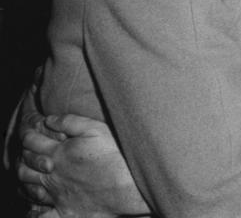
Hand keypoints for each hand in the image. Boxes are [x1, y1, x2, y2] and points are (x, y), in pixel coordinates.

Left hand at [20, 114, 148, 217]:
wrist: (129, 186)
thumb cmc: (116, 155)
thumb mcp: (96, 129)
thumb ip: (71, 121)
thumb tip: (49, 120)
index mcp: (59, 152)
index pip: (31, 141)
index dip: (28, 135)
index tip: (31, 132)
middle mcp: (53, 174)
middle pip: (25, 163)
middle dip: (24, 155)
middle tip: (29, 151)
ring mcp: (56, 193)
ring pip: (28, 185)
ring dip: (25, 176)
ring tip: (30, 171)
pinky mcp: (63, 210)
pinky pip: (39, 212)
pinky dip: (33, 206)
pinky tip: (36, 201)